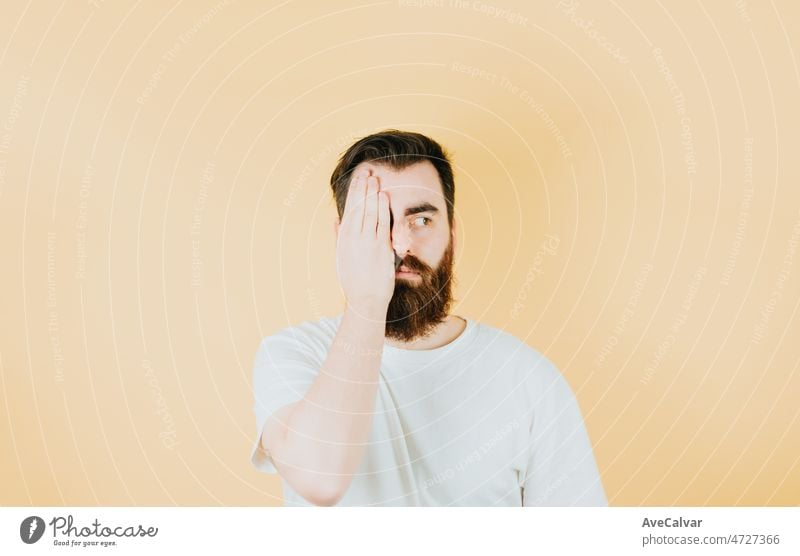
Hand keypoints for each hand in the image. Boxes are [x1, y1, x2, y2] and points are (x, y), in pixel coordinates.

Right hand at [335, 170, 394, 313]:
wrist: (365, 299)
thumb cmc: (353, 279)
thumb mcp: (341, 256)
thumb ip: (339, 236)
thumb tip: (336, 220)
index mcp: (344, 238)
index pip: (350, 209)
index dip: (354, 192)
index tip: (358, 178)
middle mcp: (355, 238)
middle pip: (359, 207)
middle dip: (363, 188)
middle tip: (367, 171)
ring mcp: (368, 242)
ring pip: (370, 213)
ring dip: (373, 194)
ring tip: (375, 179)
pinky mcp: (381, 248)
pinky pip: (381, 224)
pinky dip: (382, 209)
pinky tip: (382, 197)